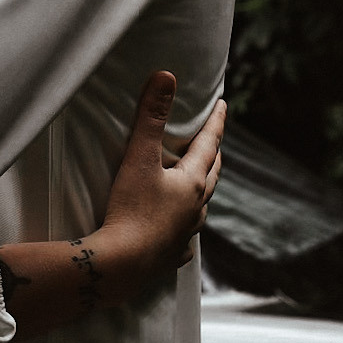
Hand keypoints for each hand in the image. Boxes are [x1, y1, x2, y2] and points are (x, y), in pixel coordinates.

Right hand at [96, 69, 225, 284]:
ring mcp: (186, 234)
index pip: (210, 144)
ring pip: (201, 207)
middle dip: (214, 155)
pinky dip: (184, 230)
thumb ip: (151, 117)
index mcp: (193, 182)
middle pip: (212, 176)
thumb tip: (166, 77)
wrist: (120, 265)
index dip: (215, 122)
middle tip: (213, 142)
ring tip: (197, 184)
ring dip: (202, 191)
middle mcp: (196, 208)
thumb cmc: (130, 209)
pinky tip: (180, 235)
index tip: (223, 105)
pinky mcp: (171, 255)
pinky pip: (184, 240)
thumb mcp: (139, 158)